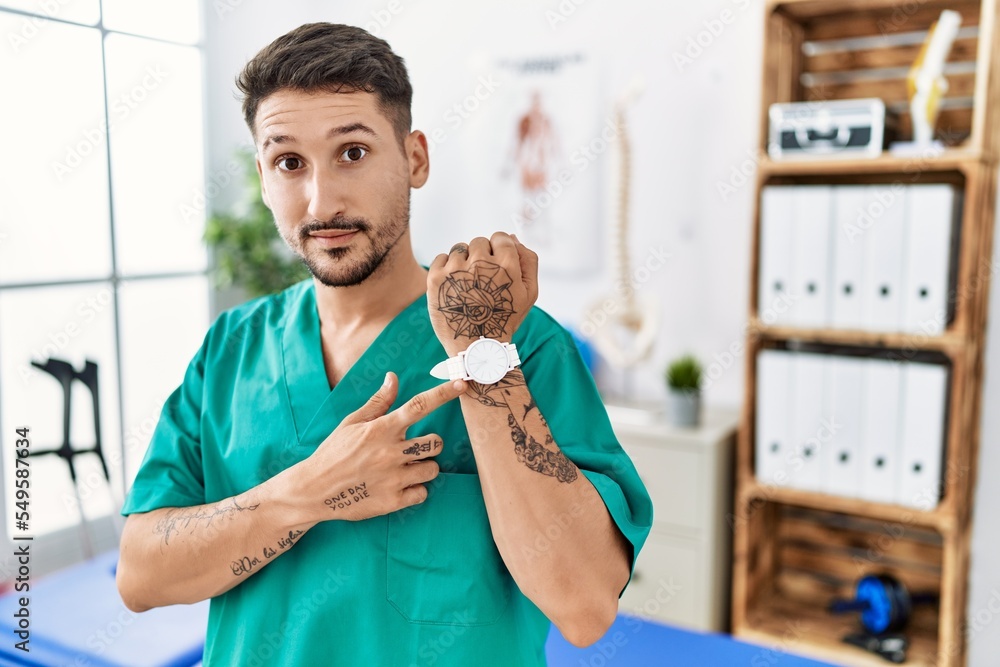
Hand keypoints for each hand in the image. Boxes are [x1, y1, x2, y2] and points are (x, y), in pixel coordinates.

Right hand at [285, 372, 464, 523]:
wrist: (314, 490)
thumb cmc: (334, 453)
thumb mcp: (352, 423)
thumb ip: (378, 403)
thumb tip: (393, 378)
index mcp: (381, 429)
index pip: (419, 406)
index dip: (442, 394)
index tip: (461, 385)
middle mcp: (390, 452)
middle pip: (436, 442)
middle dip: (431, 444)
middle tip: (413, 449)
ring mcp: (393, 478)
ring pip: (432, 469)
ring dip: (423, 468)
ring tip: (404, 469)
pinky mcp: (393, 501)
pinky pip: (422, 493)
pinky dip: (415, 490)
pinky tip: (399, 487)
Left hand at [427, 231, 538, 355]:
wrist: (476, 345)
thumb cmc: (505, 318)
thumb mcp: (530, 292)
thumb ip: (528, 260)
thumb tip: (513, 237)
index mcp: (506, 265)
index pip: (500, 237)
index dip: (499, 249)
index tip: (496, 265)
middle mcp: (480, 263)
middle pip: (479, 241)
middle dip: (481, 256)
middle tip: (482, 280)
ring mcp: (456, 269)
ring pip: (460, 248)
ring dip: (464, 261)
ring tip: (467, 285)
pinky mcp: (436, 277)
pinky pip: (442, 257)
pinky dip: (447, 268)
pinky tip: (454, 286)